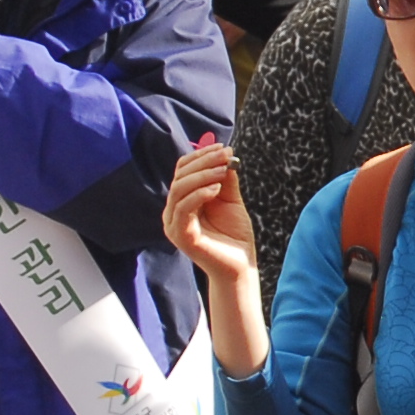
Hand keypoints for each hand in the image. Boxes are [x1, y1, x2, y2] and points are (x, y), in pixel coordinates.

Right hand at [164, 139, 255, 287]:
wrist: (240, 266)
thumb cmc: (234, 235)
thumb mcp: (231, 201)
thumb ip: (225, 180)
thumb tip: (225, 155)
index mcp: (182, 201)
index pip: (183, 170)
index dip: (201, 156)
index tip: (224, 147)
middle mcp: (173, 211)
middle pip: (180, 177)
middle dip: (203, 162)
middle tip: (226, 155)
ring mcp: (174, 224)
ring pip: (179, 190)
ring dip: (202, 175)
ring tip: (223, 171)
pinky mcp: (181, 236)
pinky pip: (184, 209)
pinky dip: (199, 194)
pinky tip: (216, 189)